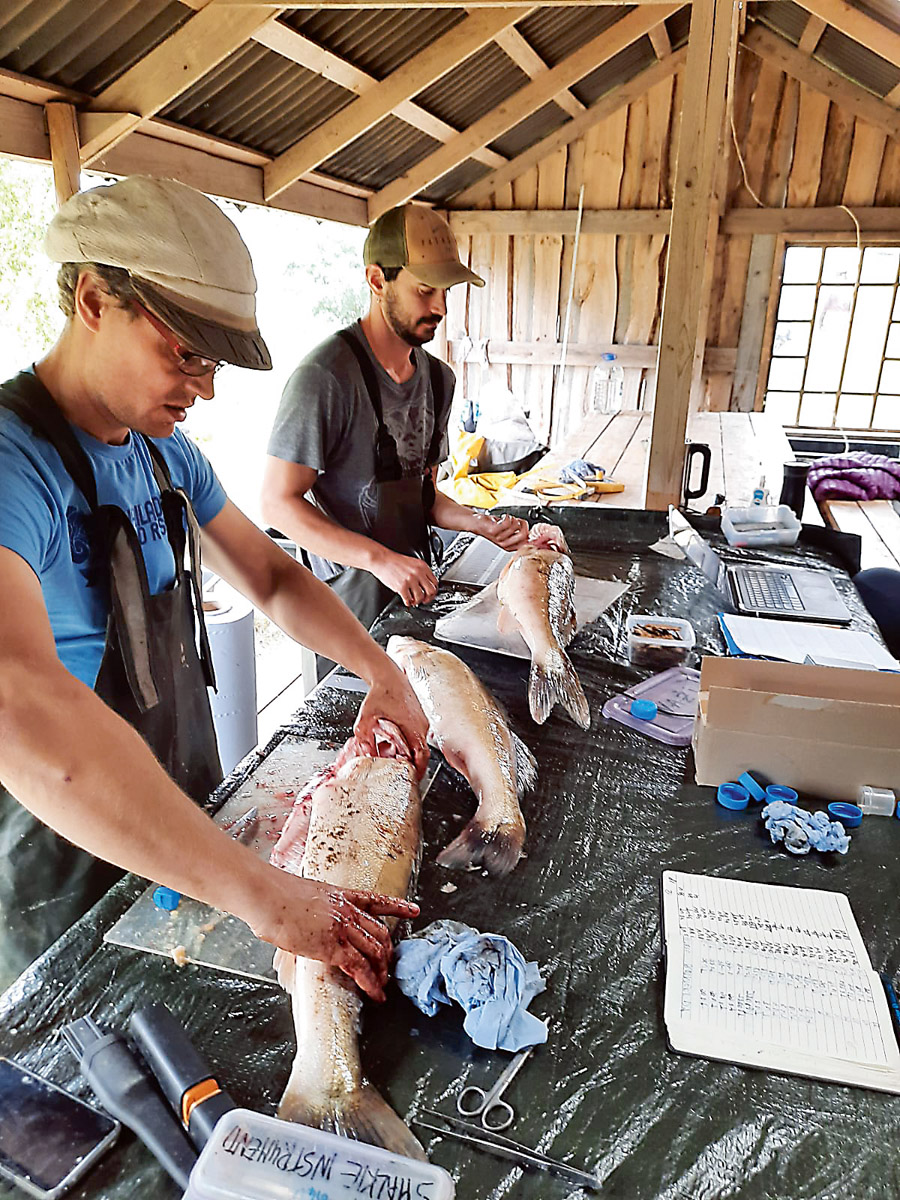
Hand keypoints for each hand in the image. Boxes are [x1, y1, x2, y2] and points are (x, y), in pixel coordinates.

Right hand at [255, 874, 418, 1001]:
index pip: (377, 901)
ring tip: (383, 984)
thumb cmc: (276, 896)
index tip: (414, 910)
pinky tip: (376, 994)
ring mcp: (343, 929)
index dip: (398, 907)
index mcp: (342, 896)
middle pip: (381, 933)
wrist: (268, 896)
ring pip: (376, 951)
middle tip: (388, 966)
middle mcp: (348, 912)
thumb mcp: (304, 898)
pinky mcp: (333, 947)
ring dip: (382, 970)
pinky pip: (360, 968)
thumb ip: (313, 911)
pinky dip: (371, 983)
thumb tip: (305, 923)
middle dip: (388, 952)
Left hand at [354, 659, 429, 778]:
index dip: (418, 770)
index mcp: (414, 726)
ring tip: (392, 758)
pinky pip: (414, 736)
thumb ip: (364, 734)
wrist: (388, 675)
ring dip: (406, 753)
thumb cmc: (382, 691)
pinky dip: (405, 743)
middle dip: (410, 764)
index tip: (412, 780)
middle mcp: (421, 725)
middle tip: (399, 774)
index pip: (422, 756)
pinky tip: (391, 744)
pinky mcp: (417, 719)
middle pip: (420, 752)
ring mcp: (421, 722)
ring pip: (417, 744)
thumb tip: (364, 751)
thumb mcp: (367, 715)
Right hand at [370, 549, 437, 606]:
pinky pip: (408, 599)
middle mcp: (418, 573)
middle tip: (424, 600)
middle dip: (428, 598)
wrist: (382, 560)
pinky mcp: (401, 586)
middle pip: (431, 591)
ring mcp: (410, 580)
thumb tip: (426, 584)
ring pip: (420, 597)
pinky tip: (406, 600)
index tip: (430, 594)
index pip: (435, 582)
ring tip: (413, 600)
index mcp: (422, 566)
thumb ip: (421, 572)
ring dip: (417, 601)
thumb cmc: (395, 561)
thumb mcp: (413, 563)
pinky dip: (408, 602)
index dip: (433, 591)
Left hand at [481, 512, 528, 550]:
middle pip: (523, 535)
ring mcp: (499, 538)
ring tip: (508, 519)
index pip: (526, 543)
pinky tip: (504, 517)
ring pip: (515, 527)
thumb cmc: (493, 527)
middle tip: (517, 521)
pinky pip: (507, 523)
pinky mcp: (493, 531)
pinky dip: (507, 517)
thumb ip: (519, 533)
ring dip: (513, 519)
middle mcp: (505, 544)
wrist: (477, 524)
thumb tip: (530, 530)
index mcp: (510, 546)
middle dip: (523, 524)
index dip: (528, 532)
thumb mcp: (508, 533)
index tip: (525, 525)